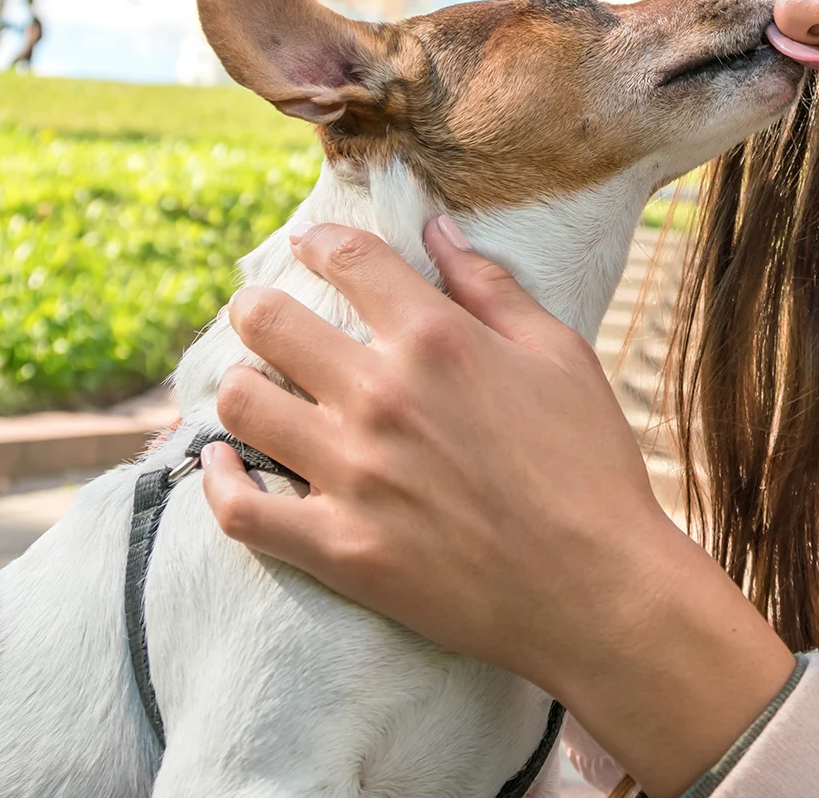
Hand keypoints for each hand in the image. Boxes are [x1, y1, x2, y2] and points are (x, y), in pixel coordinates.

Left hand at [202, 217, 793, 795]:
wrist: (599, 589)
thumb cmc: (590, 466)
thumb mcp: (559, 355)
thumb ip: (491, 287)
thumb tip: (438, 229)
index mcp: (439, 340)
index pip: (348, 260)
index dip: (320, 243)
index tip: (311, 247)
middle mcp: (383, 397)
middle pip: (270, 323)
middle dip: (258, 309)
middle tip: (264, 318)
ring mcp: (354, 475)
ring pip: (243, 404)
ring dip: (243, 387)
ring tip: (258, 392)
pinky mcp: (339, 548)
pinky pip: (241, 509)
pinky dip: (219, 481)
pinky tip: (223, 464)